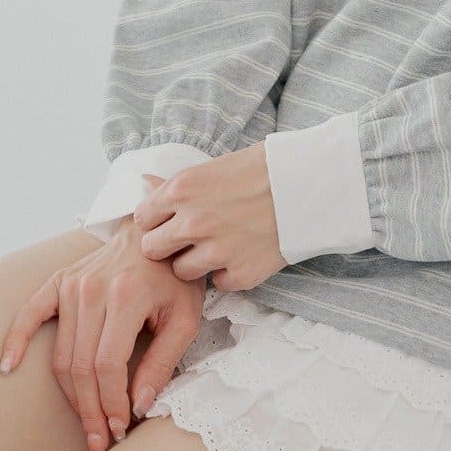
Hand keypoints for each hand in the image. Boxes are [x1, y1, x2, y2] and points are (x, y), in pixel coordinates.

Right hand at [0, 220, 205, 450]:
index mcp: (126, 296)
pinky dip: (16, 340)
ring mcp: (71, 285)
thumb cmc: (174, 278)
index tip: (121, 429)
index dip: (112, 403)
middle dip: (91, 411)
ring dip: (71, 396)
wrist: (156, 236)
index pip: (108, 365)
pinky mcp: (58, 282)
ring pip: (61, 355)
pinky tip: (8, 367)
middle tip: (101, 440)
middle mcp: (92, 290)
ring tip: (87, 424)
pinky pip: (30, 314)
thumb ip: (163, 362)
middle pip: (81, 367)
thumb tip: (139, 405)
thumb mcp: (185, 318)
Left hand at [133, 140, 287, 290]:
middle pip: (152, 250)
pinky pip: (217, 282)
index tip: (168, 221)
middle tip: (186, 239)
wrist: (309, 184)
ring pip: (180, 271)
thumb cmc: (260, 170)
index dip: (155, 221)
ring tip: (218, 245)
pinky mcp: (240, 274)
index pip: (142, 219)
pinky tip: (242, 252)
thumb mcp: (211, 167)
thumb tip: (143, 183)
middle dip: (166, 246)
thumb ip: (175, 185)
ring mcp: (216, 251)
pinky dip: (226, 272)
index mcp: (182, 190)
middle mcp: (193, 222)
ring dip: (194, 262)